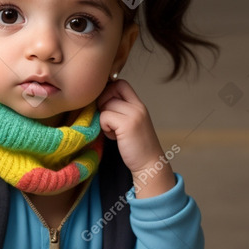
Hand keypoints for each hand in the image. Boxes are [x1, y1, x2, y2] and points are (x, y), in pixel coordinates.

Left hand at [97, 79, 174, 197]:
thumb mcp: (131, 124)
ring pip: (106, 105)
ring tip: (113, 131)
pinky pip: (105, 116)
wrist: (149, 165)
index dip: (108, 91)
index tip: (106, 107)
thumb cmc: (136, 147)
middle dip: (103, 104)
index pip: (121, 83)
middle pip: (110, 91)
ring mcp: (134, 114)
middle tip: (108, 120)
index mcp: (139, 105)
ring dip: (104, 119)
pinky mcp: (127, 125)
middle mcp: (138, 106)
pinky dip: (104, 127)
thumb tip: (99, 102)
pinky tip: (113, 137)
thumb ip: (120, 112)